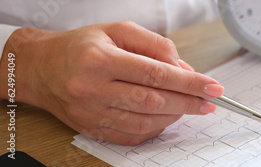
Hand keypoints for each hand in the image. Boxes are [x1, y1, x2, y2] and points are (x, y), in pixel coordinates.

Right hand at [0, 21, 223, 144]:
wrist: (40, 68)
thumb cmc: (82, 46)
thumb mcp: (118, 30)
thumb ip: (155, 45)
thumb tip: (184, 69)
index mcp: (101, 59)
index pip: (156, 74)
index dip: (189, 82)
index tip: (212, 87)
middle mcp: (93, 89)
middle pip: (153, 101)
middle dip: (188, 102)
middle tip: (208, 101)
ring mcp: (91, 113)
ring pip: (145, 122)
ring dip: (174, 116)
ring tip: (188, 106)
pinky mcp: (91, 129)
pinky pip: (132, 136)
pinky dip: (155, 129)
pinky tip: (166, 117)